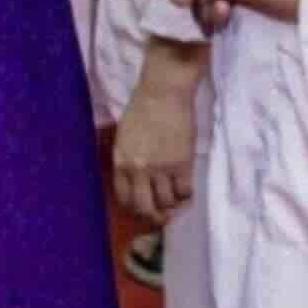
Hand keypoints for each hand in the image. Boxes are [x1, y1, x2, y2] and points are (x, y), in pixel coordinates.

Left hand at [112, 66, 200, 224]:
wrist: (164, 91)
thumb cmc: (142, 107)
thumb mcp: (124, 136)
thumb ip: (127, 159)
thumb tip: (134, 180)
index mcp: (120, 162)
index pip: (124, 199)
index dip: (134, 208)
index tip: (142, 206)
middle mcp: (138, 170)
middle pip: (145, 208)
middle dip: (153, 216)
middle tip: (161, 214)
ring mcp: (161, 168)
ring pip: (167, 203)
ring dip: (172, 206)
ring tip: (175, 201)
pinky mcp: (182, 164)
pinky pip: (185, 192)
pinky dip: (186, 196)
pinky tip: (186, 190)